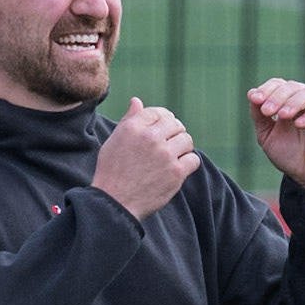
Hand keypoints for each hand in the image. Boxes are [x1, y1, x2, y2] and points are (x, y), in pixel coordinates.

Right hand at [92, 97, 199, 218]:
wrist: (114, 203)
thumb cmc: (111, 172)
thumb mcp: (114, 141)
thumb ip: (129, 120)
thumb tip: (137, 101)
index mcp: (133, 127)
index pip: (159, 113)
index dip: (163, 121)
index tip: (162, 131)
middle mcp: (150, 137)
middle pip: (176, 124)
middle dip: (175, 133)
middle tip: (170, 145)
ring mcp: (165, 155)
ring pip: (187, 140)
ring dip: (183, 148)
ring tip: (173, 157)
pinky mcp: (176, 173)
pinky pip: (193, 159)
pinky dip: (189, 163)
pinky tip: (179, 169)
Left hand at [247, 78, 304, 190]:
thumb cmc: (289, 155)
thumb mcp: (267, 136)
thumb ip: (259, 117)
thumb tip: (251, 94)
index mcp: (290, 101)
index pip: (279, 84)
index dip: (266, 89)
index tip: (255, 99)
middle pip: (294, 86)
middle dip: (278, 97)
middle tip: (267, 111)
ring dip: (294, 102)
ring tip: (283, 115)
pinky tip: (299, 124)